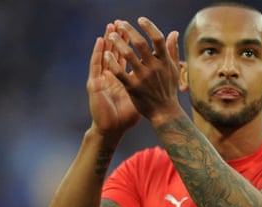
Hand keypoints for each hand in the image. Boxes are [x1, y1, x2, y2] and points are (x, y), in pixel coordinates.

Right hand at [86, 23, 140, 137]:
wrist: (112, 129)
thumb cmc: (127, 115)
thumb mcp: (141, 97)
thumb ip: (151, 85)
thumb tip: (166, 78)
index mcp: (122, 78)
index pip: (125, 56)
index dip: (129, 44)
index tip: (136, 32)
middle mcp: (111, 76)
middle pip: (114, 52)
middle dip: (118, 37)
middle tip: (121, 23)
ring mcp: (102, 79)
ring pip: (104, 55)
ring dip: (107, 41)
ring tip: (110, 28)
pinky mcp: (95, 84)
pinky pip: (96, 67)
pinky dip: (98, 54)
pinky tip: (100, 43)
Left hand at [104, 17, 181, 123]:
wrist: (165, 112)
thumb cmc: (169, 89)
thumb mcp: (173, 69)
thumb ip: (172, 50)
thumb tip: (173, 33)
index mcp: (165, 62)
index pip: (158, 39)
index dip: (149, 27)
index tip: (140, 19)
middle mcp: (155, 68)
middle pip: (141, 44)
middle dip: (129, 31)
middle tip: (120, 24)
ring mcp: (143, 78)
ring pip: (128, 55)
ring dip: (118, 43)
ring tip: (111, 35)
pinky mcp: (133, 88)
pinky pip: (120, 72)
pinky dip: (112, 62)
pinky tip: (105, 55)